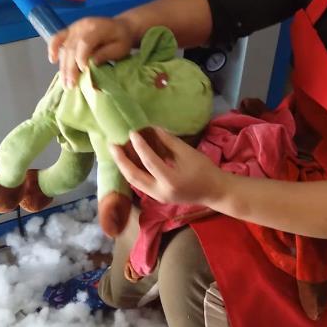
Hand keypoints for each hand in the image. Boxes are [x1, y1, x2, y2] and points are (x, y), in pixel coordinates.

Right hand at [48, 16, 133, 87]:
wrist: (120, 26)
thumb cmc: (122, 39)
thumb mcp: (121, 47)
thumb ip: (107, 53)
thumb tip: (92, 63)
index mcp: (96, 27)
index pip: (84, 42)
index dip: (81, 58)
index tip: (83, 73)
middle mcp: (82, 26)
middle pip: (71, 47)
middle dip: (70, 68)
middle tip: (71, 85)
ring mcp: (74, 27)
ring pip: (64, 47)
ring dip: (63, 66)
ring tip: (65, 83)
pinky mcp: (69, 30)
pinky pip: (58, 38)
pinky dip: (53, 49)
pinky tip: (53, 60)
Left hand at [109, 128, 225, 206]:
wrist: (214, 192)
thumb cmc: (205, 170)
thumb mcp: (188, 153)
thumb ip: (169, 142)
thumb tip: (151, 129)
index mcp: (170, 181)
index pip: (149, 161)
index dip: (140, 145)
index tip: (132, 132)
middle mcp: (160, 192)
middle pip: (133, 176)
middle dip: (121, 160)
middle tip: (112, 144)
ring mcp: (157, 197)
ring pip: (134, 182)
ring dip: (124, 166)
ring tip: (116, 151)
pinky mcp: (156, 196)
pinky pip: (140, 183)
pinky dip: (132, 171)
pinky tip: (128, 159)